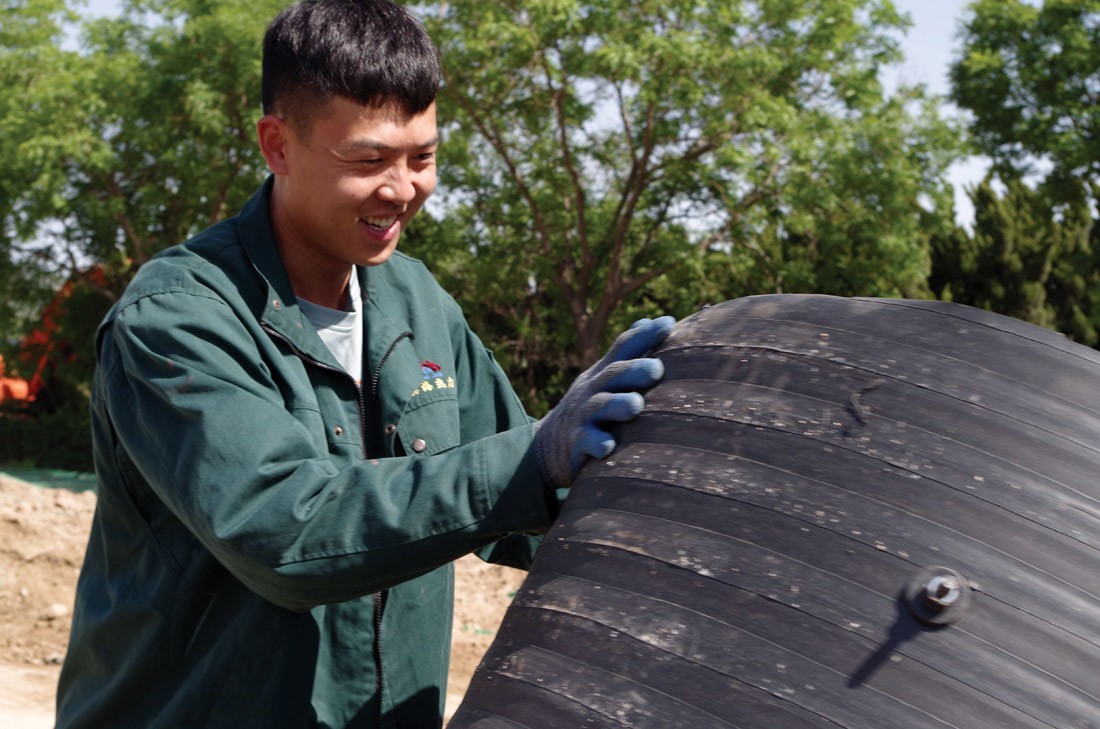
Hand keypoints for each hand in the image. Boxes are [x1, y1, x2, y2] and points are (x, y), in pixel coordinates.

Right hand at [534, 316, 675, 488]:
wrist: (547, 445)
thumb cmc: (590, 406)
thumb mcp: (603, 378)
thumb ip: (625, 354)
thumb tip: (647, 320)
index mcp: (605, 373)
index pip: (623, 348)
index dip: (644, 335)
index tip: (669, 323)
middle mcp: (593, 390)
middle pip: (613, 375)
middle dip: (634, 370)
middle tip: (656, 369)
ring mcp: (584, 416)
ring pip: (601, 407)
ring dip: (618, 405)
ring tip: (635, 404)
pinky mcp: (578, 443)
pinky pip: (586, 442)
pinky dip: (597, 443)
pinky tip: (609, 446)